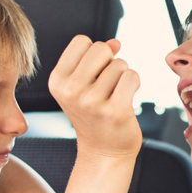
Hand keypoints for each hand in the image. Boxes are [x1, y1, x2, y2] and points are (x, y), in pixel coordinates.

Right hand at [49, 36, 141, 159]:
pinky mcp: (115, 111)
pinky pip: (132, 77)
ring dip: (122, 76)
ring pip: (119, 64)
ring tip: (114, 95)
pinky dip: (134, 84)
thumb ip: (96, 58)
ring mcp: (92, 102)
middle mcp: (70, 91)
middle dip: (109, 61)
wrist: (103, 151)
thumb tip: (115, 43)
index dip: (93, 54)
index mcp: (57, 80)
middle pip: (100, 48)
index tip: (93, 74)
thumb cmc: (95, 115)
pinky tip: (126, 98)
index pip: (82, 41)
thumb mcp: (84, 84)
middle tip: (106, 84)